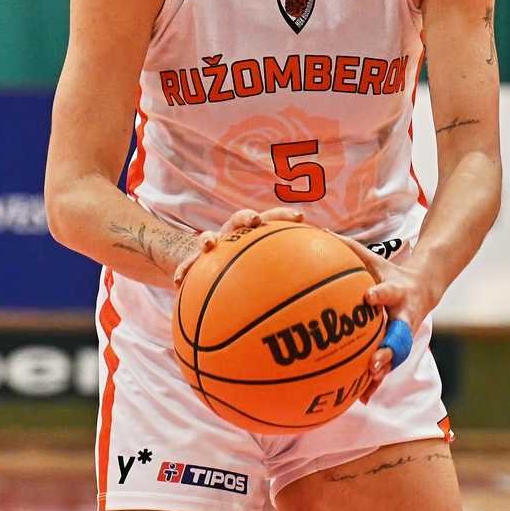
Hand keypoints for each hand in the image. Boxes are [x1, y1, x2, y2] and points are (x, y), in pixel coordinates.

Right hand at [173, 207, 303, 288]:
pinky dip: (184, 271)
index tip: (300, 217)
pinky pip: (187, 265)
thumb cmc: (251, 278)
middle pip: (241, 219)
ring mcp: (214, 246)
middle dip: (247, 217)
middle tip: (254, 221)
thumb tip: (331, 294)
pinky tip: (179, 282)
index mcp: (256, 236)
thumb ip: (297, 281)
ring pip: (210, 236)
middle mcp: (235, 236)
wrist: (210, 271)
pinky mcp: (194, 261)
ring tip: (208, 243)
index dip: (285, 216)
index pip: (273, 219)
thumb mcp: (274, 278)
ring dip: (209, 237)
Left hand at [339, 236, 434, 402]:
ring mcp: (403, 335)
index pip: (388, 292)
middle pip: (398, 335)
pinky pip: (386, 367)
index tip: (368, 298)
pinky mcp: (398, 347)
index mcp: (397, 292)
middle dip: (388, 349)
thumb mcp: (374, 259)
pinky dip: (374, 382)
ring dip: (382, 372)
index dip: (380, 295)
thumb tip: (318, 230)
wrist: (424, 288)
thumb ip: (348, 248)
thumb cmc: (389, 272)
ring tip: (367, 386)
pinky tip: (360, 398)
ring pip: (394, 357)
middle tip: (375, 362)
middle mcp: (404, 317)